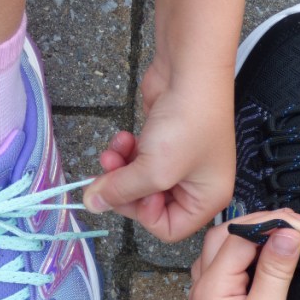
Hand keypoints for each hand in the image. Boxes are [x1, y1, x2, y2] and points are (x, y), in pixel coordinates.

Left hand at [83, 55, 235, 241]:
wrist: (190, 71)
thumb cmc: (186, 123)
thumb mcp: (153, 169)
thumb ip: (120, 192)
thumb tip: (91, 205)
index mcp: (208, 198)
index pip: (169, 229)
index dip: (145, 216)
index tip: (133, 195)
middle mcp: (196, 183)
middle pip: (149, 205)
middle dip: (125, 189)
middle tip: (110, 174)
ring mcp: (180, 161)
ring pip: (138, 181)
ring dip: (120, 169)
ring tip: (112, 152)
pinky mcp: (164, 141)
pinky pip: (137, 159)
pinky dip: (125, 152)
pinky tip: (123, 138)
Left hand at [189, 210, 299, 299]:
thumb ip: (275, 272)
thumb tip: (287, 233)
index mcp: (211, 287)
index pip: (242, 235)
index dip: (277, 224)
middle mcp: (204, 286)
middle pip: (229, 234)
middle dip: (265, 223)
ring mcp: (210, 296)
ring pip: (227, 248)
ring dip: (256, 236)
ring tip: (290, 235)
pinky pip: (230, 266)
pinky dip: (252, 254)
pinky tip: (272, 259)